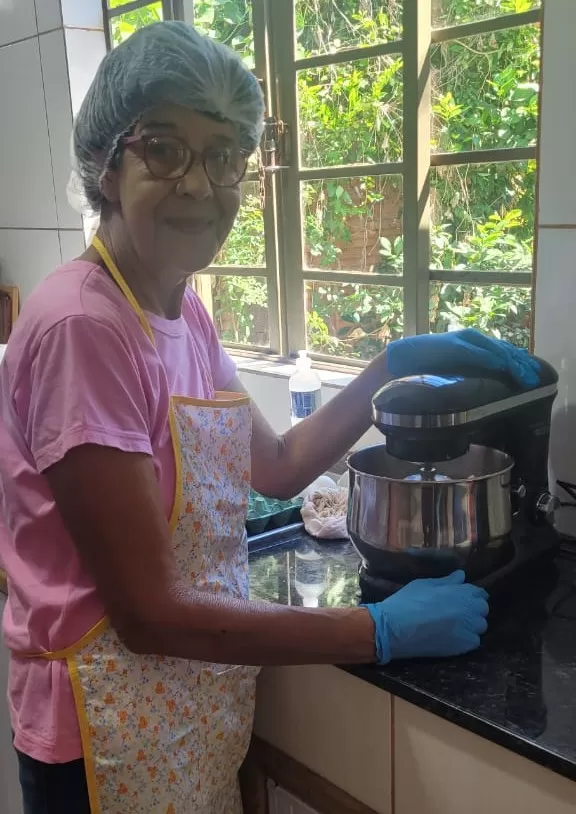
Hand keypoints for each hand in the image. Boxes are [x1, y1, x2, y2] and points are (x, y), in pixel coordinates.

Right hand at [364, 571, 488, 663]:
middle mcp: (469, 609)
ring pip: (480, 626)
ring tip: (455, 626)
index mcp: (460, 591)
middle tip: (457, 612)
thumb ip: (447, 581)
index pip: (479, 592)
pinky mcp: (463, 646)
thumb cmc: (407, 601)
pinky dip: (467, 640)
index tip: (463, 599)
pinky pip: (474, 642)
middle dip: (473, 609)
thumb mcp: (424, 584)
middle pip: (483, 609)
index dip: (471, 596)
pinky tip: (452, 638)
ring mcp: (468, 629)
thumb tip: (462, 575)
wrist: (395, 628)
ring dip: (472, 625)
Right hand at [386, 328, 539, 388]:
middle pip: (501, 349)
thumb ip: (469, 371)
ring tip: (523, 373)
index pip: (499, 351)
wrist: (398, 362)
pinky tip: (501, 364)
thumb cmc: (423, 369)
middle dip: (519, 362)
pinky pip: (475, 352)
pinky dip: (489, 357)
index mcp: (470, 345)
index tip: (530, 373)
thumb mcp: (452, 371)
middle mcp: (469, 339)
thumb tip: (490, 380)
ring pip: (493, 349)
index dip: (517, 361)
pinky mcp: (453, 346)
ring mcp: (461, 342)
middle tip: (532, 377)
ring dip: (510, 360)